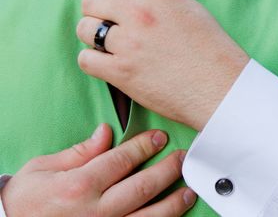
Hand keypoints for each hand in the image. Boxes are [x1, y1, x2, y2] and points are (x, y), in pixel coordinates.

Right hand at [0, 124, 196, 216]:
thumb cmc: (26, 202)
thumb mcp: (42, 169)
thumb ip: (80, 151)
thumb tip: (105, 132)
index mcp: (79, 186)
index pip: (122, 160)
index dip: (144, 146)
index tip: (158, 138)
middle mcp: (96, 211)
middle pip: (143, 187)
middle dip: (167, 170)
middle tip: (181, 158)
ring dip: (173, 203)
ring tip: (188, 191)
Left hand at [76, 0, 249, 130]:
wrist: (222, 87)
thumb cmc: (213, 52)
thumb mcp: (190, 9)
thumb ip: (157, 1)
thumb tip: (133, 2)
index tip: (113, 8)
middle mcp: (140, 14)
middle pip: (92, 2)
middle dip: (95, 12)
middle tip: (105, 25)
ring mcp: (129, 43)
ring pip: (85, 30)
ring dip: (93, 38)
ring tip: (109, 48)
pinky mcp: (122, 72)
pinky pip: (86, 59)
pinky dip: (93, 61)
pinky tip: (109, 65)